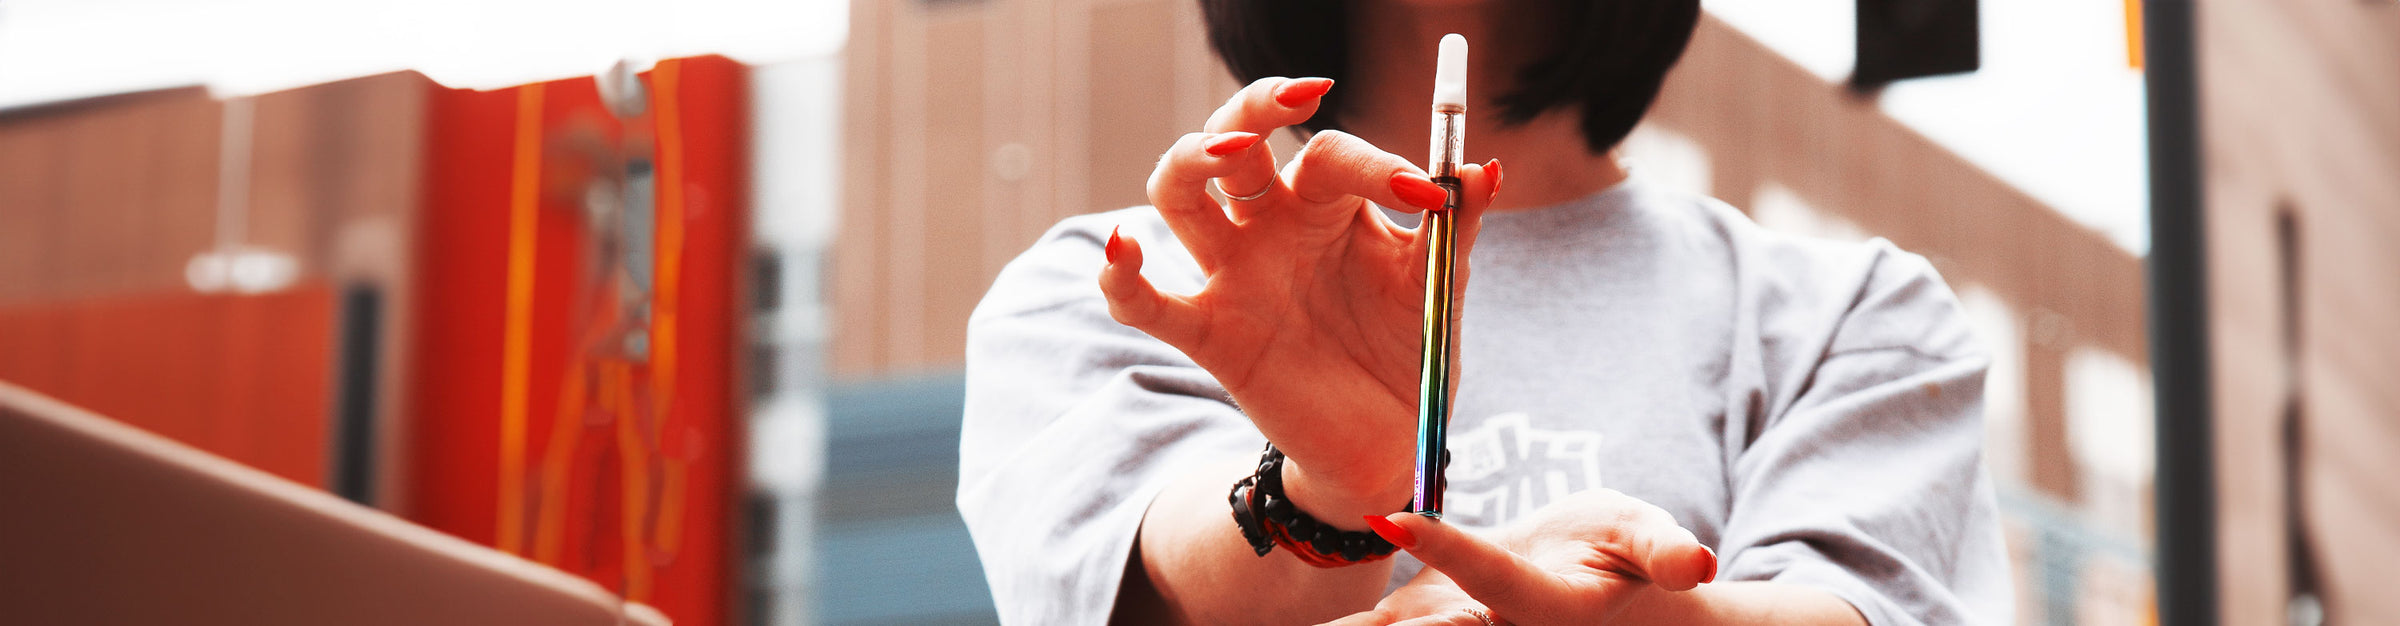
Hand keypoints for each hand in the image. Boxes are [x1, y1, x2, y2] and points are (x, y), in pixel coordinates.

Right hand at [1101, 76, 1499, 513]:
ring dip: (1191, 160)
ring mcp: (1233, 274)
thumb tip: (1484, 169)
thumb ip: (1457, 228)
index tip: (1428, 195)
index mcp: (1327, 204)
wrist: (1390, 441)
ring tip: (1227, 151)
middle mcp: (1270, 225)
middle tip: (1302, 96)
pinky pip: (1147, 303)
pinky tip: (1126, 248)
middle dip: (1258, 108)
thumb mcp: (1438, 286)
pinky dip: (1123, 276)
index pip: (1330, 155)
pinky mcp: (1208, 334)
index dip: (1375, 164)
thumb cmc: (1408, 349)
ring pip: (1179, 193)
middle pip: (1236, 140)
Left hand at [1328, 489, 1718, 625]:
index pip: (1489, 575)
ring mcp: (1454, 624)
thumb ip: (1661, 550)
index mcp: (1543, 605)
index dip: (1446, 546)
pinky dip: (1343, 625)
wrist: (1594, 587)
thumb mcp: (1644, 538)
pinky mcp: (1425, 616)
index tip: (1394, 515)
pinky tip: (1290, 624)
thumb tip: (1697, 563)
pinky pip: (1377, 625)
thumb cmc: (1624, 553)